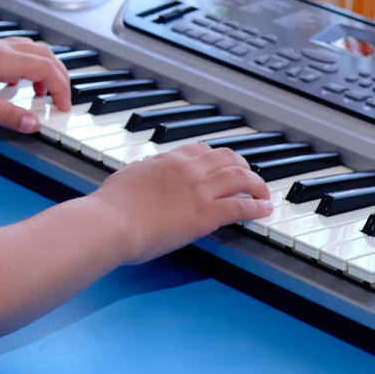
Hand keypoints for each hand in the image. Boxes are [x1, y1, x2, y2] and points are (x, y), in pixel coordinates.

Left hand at [0, 37, 72, 132]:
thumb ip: (8, 115)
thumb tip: (35, 124)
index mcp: (2, 58)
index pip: (46, 67)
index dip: (61, 87)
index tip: (63, 107)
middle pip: (44, 54)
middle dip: (58, 76)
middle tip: (61, 99)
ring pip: (30, 51)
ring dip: (43, 70)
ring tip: (41, 94)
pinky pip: (14, 53)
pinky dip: (25, 67)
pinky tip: (15, 85)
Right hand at [91, 141, 273, 260]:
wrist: (110, 223)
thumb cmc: (111, 207)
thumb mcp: (126, 177)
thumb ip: (141, 172)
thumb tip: (145, 170)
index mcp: (168, 161)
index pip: (201, 150)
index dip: (217, 157)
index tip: (222, 165)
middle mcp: (188, 170)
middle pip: (227, 158)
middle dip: (243, 167)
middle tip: (249, 177)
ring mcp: (199, 191)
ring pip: (241, 178)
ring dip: (257, 185)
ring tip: (264, 194)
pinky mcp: (205, 215)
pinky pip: (240, 206)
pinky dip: (257, 207)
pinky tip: (264, 209)